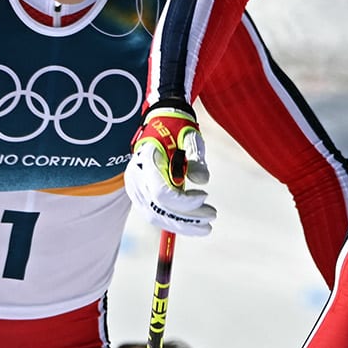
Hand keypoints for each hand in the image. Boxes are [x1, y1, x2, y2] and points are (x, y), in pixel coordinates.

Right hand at [125, 105, 214, 237]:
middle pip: (158, 210)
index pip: (162, 194)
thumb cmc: (177, 128)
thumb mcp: (190, 138)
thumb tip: (202, 181)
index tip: (205, 196)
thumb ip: (196, 159)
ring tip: (205, 224)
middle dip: (186, 219)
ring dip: (182, 224)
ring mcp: (135, 188)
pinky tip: (192, 220)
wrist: (161, 122)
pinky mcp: (140, 194)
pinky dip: (174, 220)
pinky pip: (155, 214)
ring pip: (156, 217)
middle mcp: (136, 178)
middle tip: (212, 217)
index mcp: (146, 162)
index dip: (185, 202)